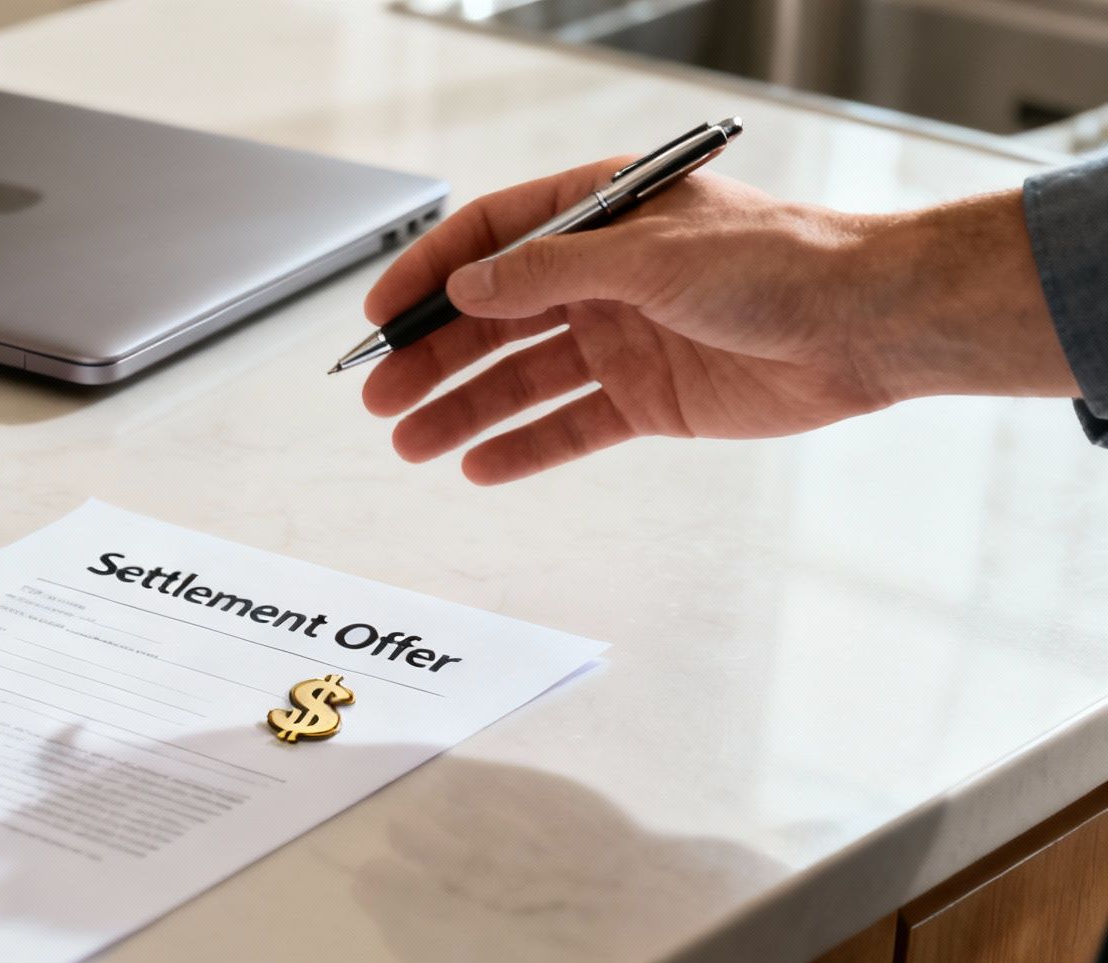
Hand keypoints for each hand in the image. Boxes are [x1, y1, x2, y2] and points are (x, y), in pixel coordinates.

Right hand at [361, 158, 1076, 483]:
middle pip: (492, 318)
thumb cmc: (779, 262)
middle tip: (379, 395)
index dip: (429, 275)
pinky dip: (523, 447)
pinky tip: (477, 465)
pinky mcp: (647, 399)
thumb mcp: (646, 254)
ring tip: (409, 441)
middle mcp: (602, 277)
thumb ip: (548, 272)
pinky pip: (568, 426)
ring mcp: (621, 339)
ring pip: (520, 377)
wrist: (864, 325)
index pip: (490, 239)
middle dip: (431, 356)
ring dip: (462, 407)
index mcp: (598, 216)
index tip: (380, 315)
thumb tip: (466, 286)